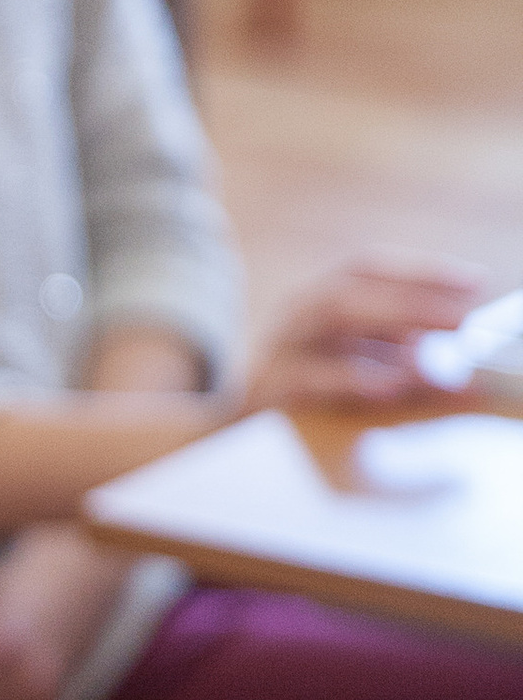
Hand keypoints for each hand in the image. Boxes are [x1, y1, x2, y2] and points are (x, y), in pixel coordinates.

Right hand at [242, 258, 485, 417]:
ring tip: (429, 347)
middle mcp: (296, 313)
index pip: (370, 270)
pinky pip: (310, 374)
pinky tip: (387, 385)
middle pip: (355, 286)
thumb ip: (405, 370)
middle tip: (462, 319)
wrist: (226, 430)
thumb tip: (464, 378)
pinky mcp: (267, 386)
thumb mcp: (360, 374)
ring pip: (332, 314)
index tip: (473, 281)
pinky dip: (352, 377)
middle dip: (414, 298)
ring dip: (387, 324)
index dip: (423, 270)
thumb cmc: (303, 396)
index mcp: (319, 300)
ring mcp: (278, 345)